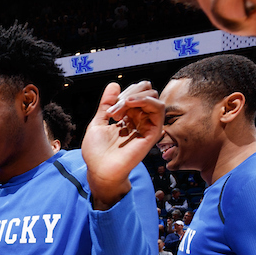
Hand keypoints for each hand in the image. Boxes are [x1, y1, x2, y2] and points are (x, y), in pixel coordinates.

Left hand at [83, 81, 163, 209]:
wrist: (99, 170)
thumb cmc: (96, 153)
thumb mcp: (97, 122)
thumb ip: (106, 104)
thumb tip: (114, 84)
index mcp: (127, 117)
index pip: (134, 93)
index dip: (123, 94)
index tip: (109, 108)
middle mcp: (139, 120)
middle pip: (146, 92)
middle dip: (129, 93)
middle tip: (113, 109)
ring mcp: (146, 126)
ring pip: (153, 96)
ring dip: (135, 96)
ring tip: (120, 108)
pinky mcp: (152, 132)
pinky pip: (159, 109)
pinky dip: (146, 101)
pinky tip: (130, 103)